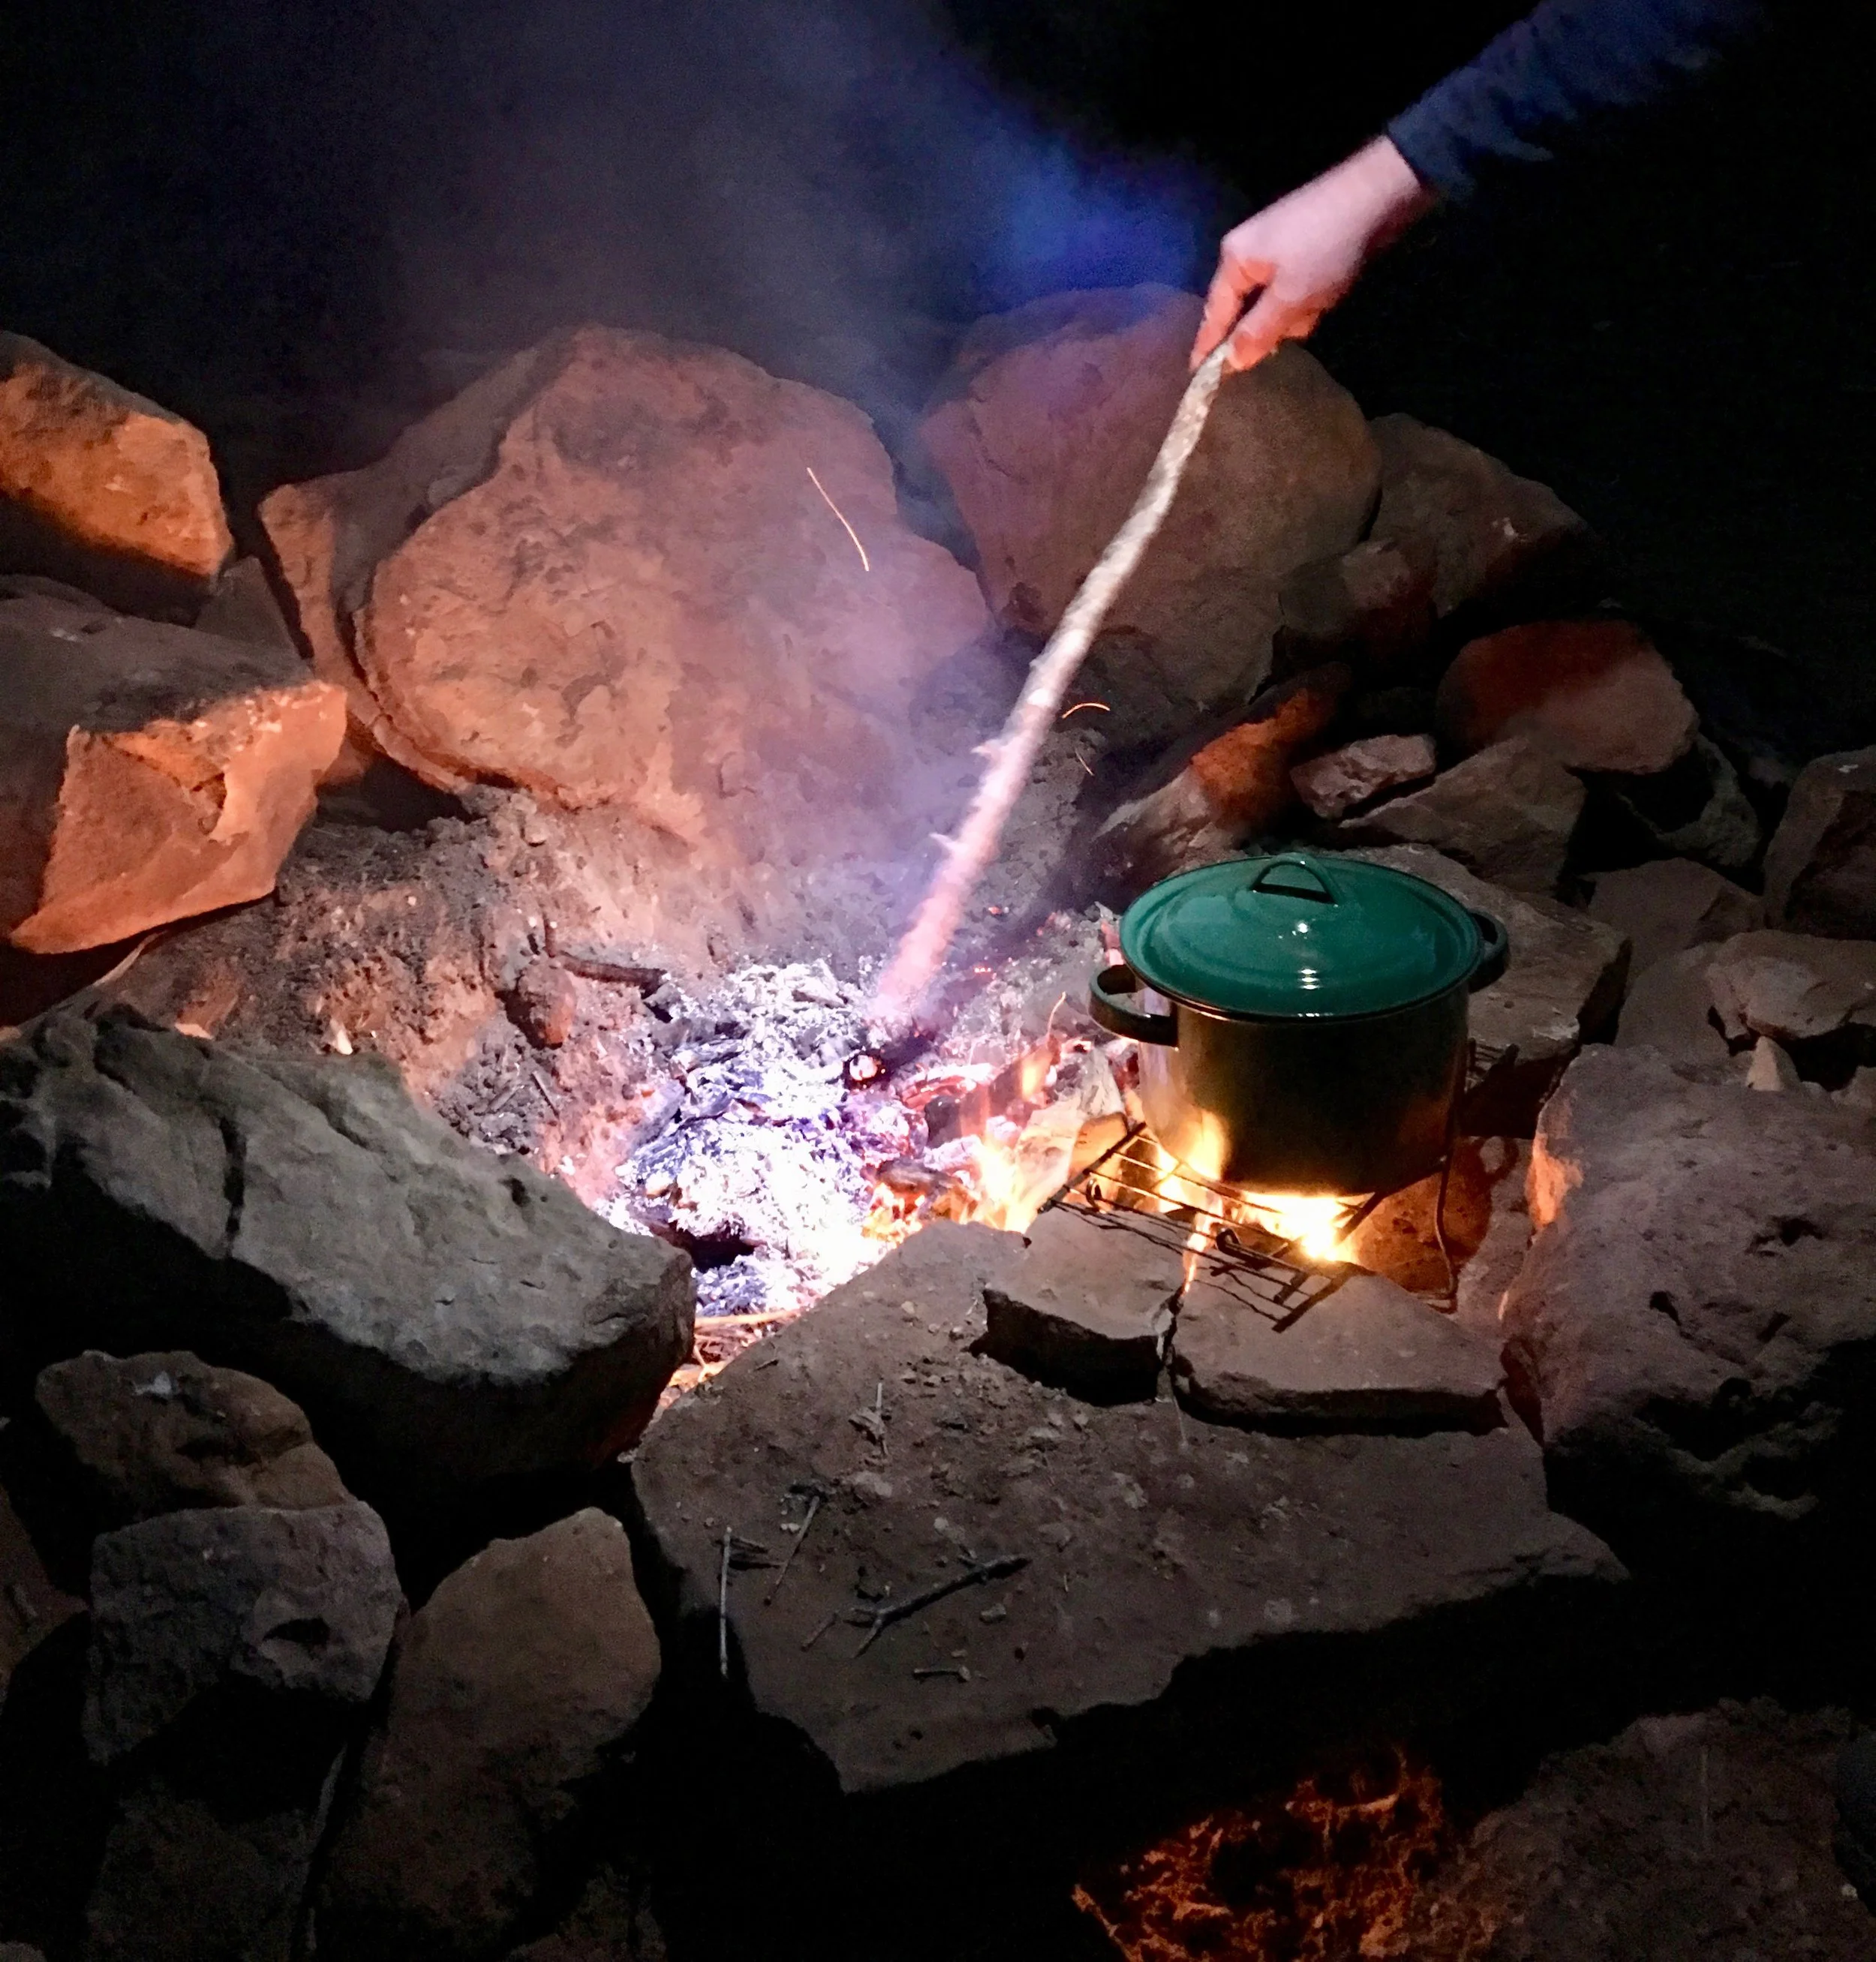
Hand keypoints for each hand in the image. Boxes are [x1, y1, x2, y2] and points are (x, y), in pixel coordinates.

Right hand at [1192, 136, 1433, 371]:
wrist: (1378, 195)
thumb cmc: (1325, 248)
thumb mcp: (1290, 298)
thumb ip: (1257, 332)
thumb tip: (1231, 362)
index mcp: (1235, 261)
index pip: (1214, 315)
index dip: (1208, 349)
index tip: (1198, 380)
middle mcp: (1247, 254)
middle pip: (1246, 312)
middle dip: (1271, 325)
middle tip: (1298, 320)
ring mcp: (1275, 250)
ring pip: (1275, 304)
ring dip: (1297, 312)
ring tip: (1321, 298)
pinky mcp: (1301, 249)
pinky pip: (1294, 290)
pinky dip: (1310, 297)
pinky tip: (1330, 289)